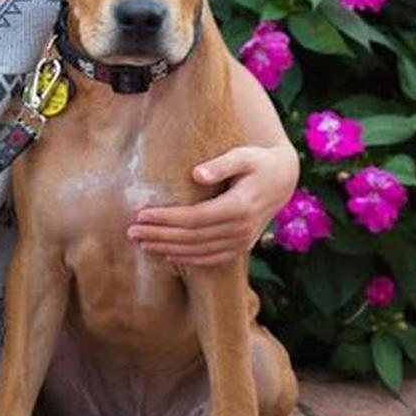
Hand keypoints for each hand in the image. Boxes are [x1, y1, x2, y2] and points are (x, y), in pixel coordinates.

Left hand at [127, 143, 298, 266]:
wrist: (284, 180)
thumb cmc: (258, 162)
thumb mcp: (243, 156)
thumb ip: (221, 165)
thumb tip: (196, 174)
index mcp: (240, 207)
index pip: (194, 218)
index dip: (167, 219)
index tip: (141, 214)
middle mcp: (241, 229)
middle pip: (192, 237)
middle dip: (159, 235)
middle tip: (132, 231)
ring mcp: (242, 241)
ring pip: (199, 251)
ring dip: (168, 249)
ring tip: (142, 243)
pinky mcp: (242, 247)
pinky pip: (212, 259)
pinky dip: (188, 259)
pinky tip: (167, 254)